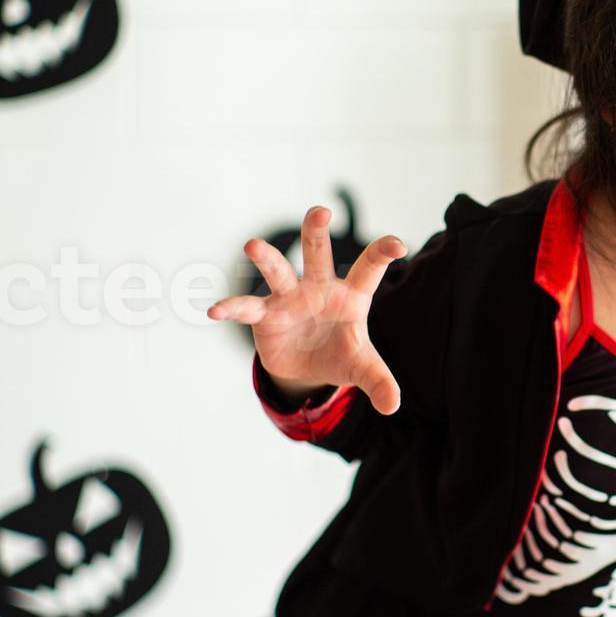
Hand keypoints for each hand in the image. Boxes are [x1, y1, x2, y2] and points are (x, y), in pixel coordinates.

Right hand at [207, 205, 408, 413]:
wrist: (308, 368)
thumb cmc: (341, 353)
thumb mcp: (362, 368)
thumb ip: (378, 381)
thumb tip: (392, 405)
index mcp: (350, 295)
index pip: (368, 269)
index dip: (382, 253)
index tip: (399, 244)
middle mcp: (318, 288)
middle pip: (318, 254)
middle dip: (316, 232)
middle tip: (321, 211)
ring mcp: (289, 298)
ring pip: (278, 272)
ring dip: (266, 258)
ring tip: (252, 245)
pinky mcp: (265, 315)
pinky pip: (247, 308)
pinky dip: (232, 309)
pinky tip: (215, 310)